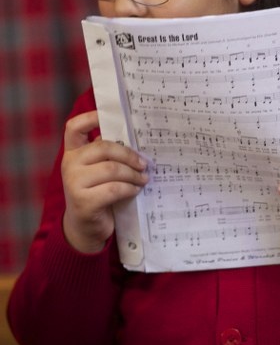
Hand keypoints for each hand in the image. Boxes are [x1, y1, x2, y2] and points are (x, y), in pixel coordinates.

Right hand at [61, 111, 148, 253]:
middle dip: (129, 155)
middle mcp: (69, 164)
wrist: (85, 227)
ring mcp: (73, 183)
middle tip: (144, 164)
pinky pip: (114, 189)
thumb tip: (137, 139)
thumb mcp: (99, 170)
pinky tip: (135, 190)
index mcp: (73, 152)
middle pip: (104, 147)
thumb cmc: (98, 193)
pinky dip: (129, 188)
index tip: (112, 117)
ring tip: (143, 178)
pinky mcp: (83, 202)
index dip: (91, 118)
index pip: (74, 127)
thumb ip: (108, 155)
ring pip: (112, 169)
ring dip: (133, 174)